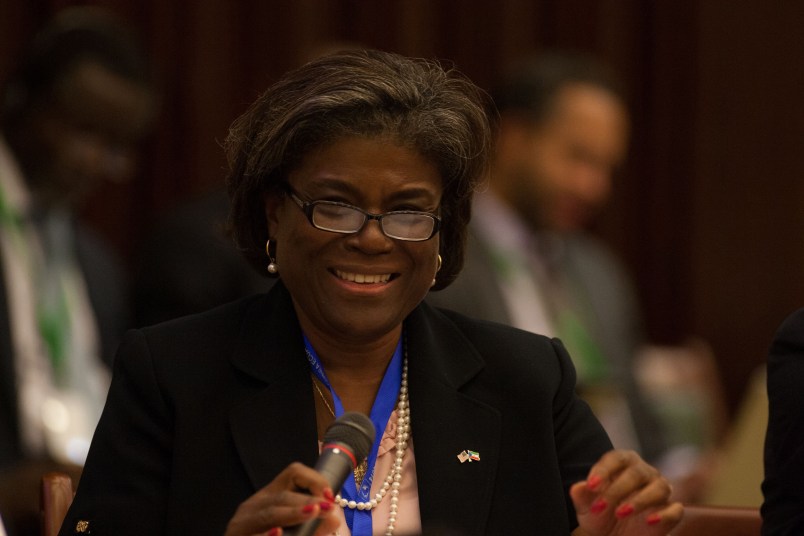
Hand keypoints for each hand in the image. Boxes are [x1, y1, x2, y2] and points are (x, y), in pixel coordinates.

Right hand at [224, 462, 339, 535]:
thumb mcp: (295, 532)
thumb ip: (314, 527)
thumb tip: (335, 519)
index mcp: (270, 496)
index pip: (293, 473)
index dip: (314, 480)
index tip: (330, 496)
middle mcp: (254, 505)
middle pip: (283, 496)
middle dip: (308, 501)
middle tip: (328, 508)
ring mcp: (242, 523)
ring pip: (270, 513)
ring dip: (293, 513)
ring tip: (313, 512)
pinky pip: (254, 535)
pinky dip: (266, 535)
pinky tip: (277, 533)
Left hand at [569, 450, 682, 535]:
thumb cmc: (599, 513)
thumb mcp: (586, 507)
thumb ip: (582, 496)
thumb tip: (577, 487)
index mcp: (622, 463)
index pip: (616, 458)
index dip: (604, 470)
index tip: (591, 486)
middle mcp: (644, 472)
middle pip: (636, 473)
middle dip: (617, 490)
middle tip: (600, 507)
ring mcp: (660, 490)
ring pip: (659, 487)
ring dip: (640, 500)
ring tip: (621, 513)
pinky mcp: (670, 512)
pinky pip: (675, 509)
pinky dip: (665, 514)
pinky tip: (649, 521)